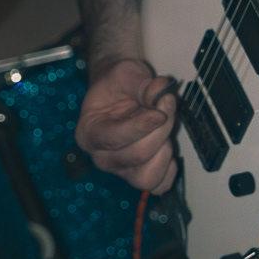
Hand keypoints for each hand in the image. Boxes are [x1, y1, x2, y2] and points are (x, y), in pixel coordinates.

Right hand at [75, 57, 177, 193]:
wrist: (121, 91)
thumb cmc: (118, 84)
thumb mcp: (126, 73)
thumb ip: (143, 84)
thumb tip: (161, 93)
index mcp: (89, 132)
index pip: (114, 139)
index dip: (141, 126)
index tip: (159, 112)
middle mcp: (102, 157)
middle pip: (137, 155)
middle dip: (160, 129)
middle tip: (168, 103)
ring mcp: (121, 170)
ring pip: (148, 176)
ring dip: (165, 149)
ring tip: (165, 126)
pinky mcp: (140, 176)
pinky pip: (159, 185)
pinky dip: (169, 167)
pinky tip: (166, 144)